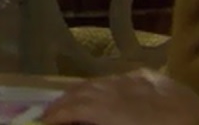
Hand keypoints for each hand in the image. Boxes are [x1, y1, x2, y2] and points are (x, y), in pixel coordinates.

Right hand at [40, 69, 198, 124]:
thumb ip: (100, 124)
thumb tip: (82, 120)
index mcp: (111, 110)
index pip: (74, 109)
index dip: (55, 116)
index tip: (43, 124)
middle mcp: (119, 88)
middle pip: (84, 92)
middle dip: (63, 103)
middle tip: (49, 115)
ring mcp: (138, 80)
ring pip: (101, 82)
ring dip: (82, 93)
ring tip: (71, 103)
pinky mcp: (155, 79)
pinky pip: (121, 79)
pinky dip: (106, 86)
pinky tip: (105, 92)